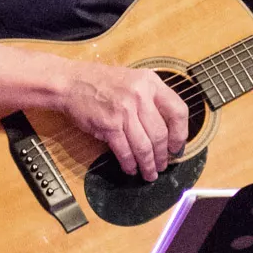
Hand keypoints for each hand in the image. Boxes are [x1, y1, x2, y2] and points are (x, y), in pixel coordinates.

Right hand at [58, 62, 188, 181]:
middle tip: (163, 165)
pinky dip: (129, 163)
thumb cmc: (102, 82)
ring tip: (150, 173)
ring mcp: (124, 110)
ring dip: (148, 164)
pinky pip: (125, 151)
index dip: (181, 134)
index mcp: (151, 83)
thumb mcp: (134, 79)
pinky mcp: (109, 125)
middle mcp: (140, 95)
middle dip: (163, 155)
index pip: (178, 111)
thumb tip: (168, 129)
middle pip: (161, 134)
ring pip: (144, 146)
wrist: (71, 82)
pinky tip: (131, 169)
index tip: (177, 147)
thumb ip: (152, 98)